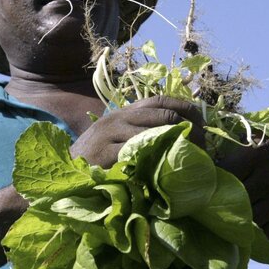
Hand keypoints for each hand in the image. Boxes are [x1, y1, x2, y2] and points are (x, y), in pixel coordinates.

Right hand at [70, 96, 205, 167]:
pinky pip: (135, 152)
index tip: (203, 123)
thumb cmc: (96, 156)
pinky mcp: (104, 153)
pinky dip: (153, 159)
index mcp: (125, 111)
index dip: (186, 107)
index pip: (161, 100)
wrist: (65, 168)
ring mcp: (110, 133)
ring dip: (176, 145)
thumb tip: (177, 135)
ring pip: (152, 132)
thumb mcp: (118, 137)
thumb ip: (141, 132)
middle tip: (202, 149)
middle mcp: (119, 117)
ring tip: (191, 160)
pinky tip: (165, 169)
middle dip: (188, 130)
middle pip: (163, 115)